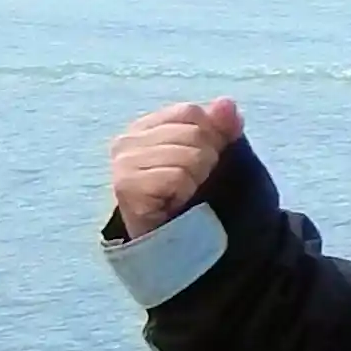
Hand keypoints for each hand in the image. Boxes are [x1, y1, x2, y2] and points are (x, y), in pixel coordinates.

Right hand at [108, 97, 243, 238]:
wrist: (180, 247)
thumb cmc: (196, 198)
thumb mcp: (215, 156)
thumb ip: (222, 127)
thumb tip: (227, 103)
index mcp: (144, 128)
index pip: (191, 112)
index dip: (213, 136)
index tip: (208, 162)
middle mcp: (126, 142)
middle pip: (194, 132)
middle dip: (207, 160)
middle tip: (194, 184)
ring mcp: (123, 165)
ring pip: (190, 155)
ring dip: (198, 179)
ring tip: (185, 195)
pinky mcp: (127, 188)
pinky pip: (177, 176)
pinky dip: (186, 191)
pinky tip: (176, 203)